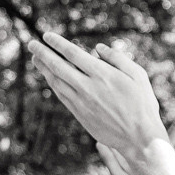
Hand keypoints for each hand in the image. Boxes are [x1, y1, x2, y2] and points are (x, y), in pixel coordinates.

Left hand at [31, 31, 167, 159]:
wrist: (139, 138)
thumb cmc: (143, 104)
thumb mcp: (138, 75)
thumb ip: (118, 58)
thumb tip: (97, 48)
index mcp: (102, 74)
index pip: (73, 53)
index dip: (57, 43)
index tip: (46, 35)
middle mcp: (88, 87)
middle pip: (58, 66)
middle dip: (42, 54)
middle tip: (31, 44)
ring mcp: (81, 102)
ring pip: (56, 82)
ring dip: (44, 69)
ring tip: (36, 59)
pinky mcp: (79, 115)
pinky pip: (61, 96)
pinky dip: (53, 84)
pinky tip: (50, 78)